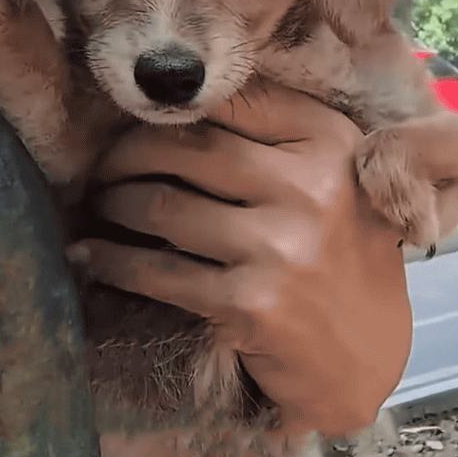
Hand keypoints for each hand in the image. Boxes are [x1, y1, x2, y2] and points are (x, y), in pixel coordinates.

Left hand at [67, 80, 412, 436]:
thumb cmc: (340, 253)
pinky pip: (157, 270)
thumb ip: (275, 136)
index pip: (232, 100)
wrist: (367, 356)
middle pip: (188, 146)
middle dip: (128, 153)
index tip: (137, 117)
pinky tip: (90, 255)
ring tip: (100, 203)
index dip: (172, 106)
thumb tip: (173, 105)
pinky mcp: (249, 302)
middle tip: (103, 166)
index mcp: (330, 142)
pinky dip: (112, 259)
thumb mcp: (332, 178)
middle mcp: (310, 186)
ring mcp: (280, 247)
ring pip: (163, 204)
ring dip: (114, 203)